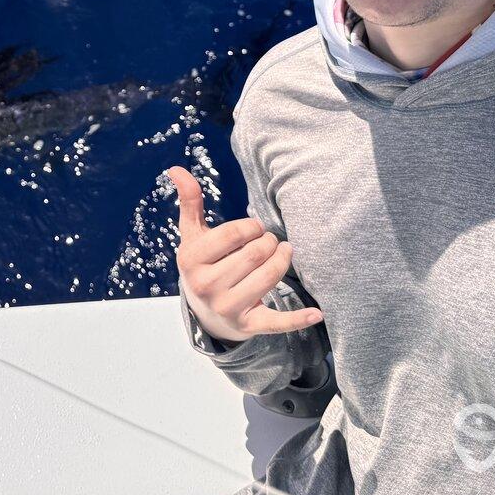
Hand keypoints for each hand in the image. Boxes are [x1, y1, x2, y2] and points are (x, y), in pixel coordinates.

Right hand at [169, 165, 323, 343]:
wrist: (205, 311)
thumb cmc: (203, 262)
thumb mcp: (193, 234)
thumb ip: (189, 201)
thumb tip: (176, 168)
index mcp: (191, 259)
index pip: (234, 234)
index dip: (251, 227)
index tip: (254, 228)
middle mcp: (206, 286)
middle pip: (255, 254)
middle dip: (269, 242)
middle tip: (269, 241)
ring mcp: (226, 307)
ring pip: (269, 276)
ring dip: (283, 259)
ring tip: (283, 252)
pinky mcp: (248, 326)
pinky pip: (277, 322)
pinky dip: (298, 319)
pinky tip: (318, 312)